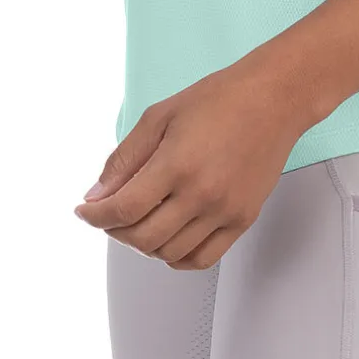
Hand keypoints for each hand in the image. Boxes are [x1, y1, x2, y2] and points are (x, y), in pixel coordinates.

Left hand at [73, 58, 312, 269]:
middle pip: (142, 239)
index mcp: (177, 164)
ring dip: (144, 245)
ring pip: (169, 253)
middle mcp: (201, 194)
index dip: (95, 216)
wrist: (274, 99)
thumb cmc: (220, 98)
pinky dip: (176, 256)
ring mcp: (224, 211)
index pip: (123, 209)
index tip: (85, 212)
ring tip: (140, 221)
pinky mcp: (243, 219)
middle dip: (115, 230)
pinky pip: (202, 259)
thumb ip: (125, 158)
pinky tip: (169, 237)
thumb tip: (97, 193)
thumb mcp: (160, 115)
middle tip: (110, 214)